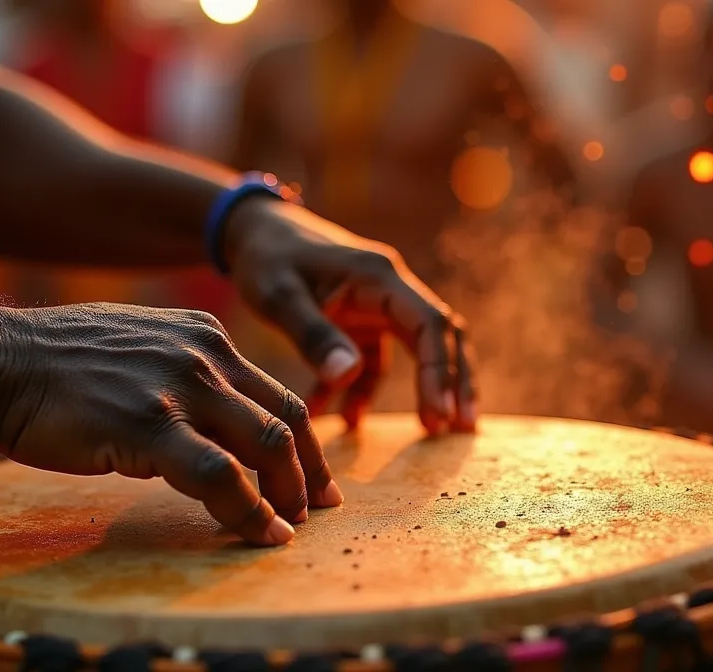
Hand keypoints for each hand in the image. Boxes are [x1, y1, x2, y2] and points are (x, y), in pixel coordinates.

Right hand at [0, 303, 343, 545]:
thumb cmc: (52, 363)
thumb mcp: (135, 347)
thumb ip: (178, 371)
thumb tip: (203, 418)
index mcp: (203, 336)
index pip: (277, 391)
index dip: (305, 441)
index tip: (311, 476)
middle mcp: (204, 354)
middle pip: (287, 418)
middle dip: (308, 472)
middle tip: (315, 509)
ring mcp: (179, 387)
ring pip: (266, 445)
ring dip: (286, 495)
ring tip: (286, 528)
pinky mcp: (150, 425)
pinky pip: (221, 477)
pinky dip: (250, 511)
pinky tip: (258, 532)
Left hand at [223, 199, 476, 434]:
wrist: (249, 233)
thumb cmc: (265, 257)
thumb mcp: (279, 297)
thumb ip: (313, 335)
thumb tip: (347, 375)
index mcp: (379, 277)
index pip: (430, 324)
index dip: (440, 370)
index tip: (439, 414)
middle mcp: (389, 289)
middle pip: (440, 336)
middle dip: (453, 381)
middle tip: (462, 428)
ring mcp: (378, 306)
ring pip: (418, 349)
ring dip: (425, 388)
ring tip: (432, 432)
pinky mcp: (360, 321)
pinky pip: (375, 360)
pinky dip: (364, 390)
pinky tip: (345, 418)